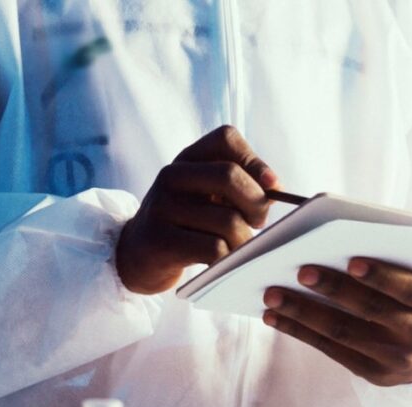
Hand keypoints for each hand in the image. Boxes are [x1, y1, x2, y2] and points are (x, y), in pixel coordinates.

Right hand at [116, 125, 278, 293]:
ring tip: (236, 248)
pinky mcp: (161, 241)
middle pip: (229, 176)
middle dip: (255, 203)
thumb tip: (276, 190)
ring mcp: (163, 207)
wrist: (135, 256)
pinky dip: (228, 259)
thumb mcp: (205, 196)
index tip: (271, 187)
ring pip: (227, 221)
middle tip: (257, 222)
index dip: (256, 162)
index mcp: (186, 159)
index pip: (226, 139)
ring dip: (243, 240)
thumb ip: (238, 186)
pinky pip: (213, 248)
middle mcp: (171, 176)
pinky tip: (221, 262)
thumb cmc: (184, 225)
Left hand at [262, 259, 411, 385]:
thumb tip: (332, 247)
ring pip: (343, 332)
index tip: (353, 262)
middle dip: (334, 289)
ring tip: (272, 294)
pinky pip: (329, 349)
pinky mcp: (372, 374)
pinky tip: (275, 316)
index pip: (411, 290)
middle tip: (302, 271)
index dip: (383, 277)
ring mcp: (396, 359)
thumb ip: (390, 265)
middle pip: (372, 311)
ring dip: (303, 312)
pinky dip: (298, 330)